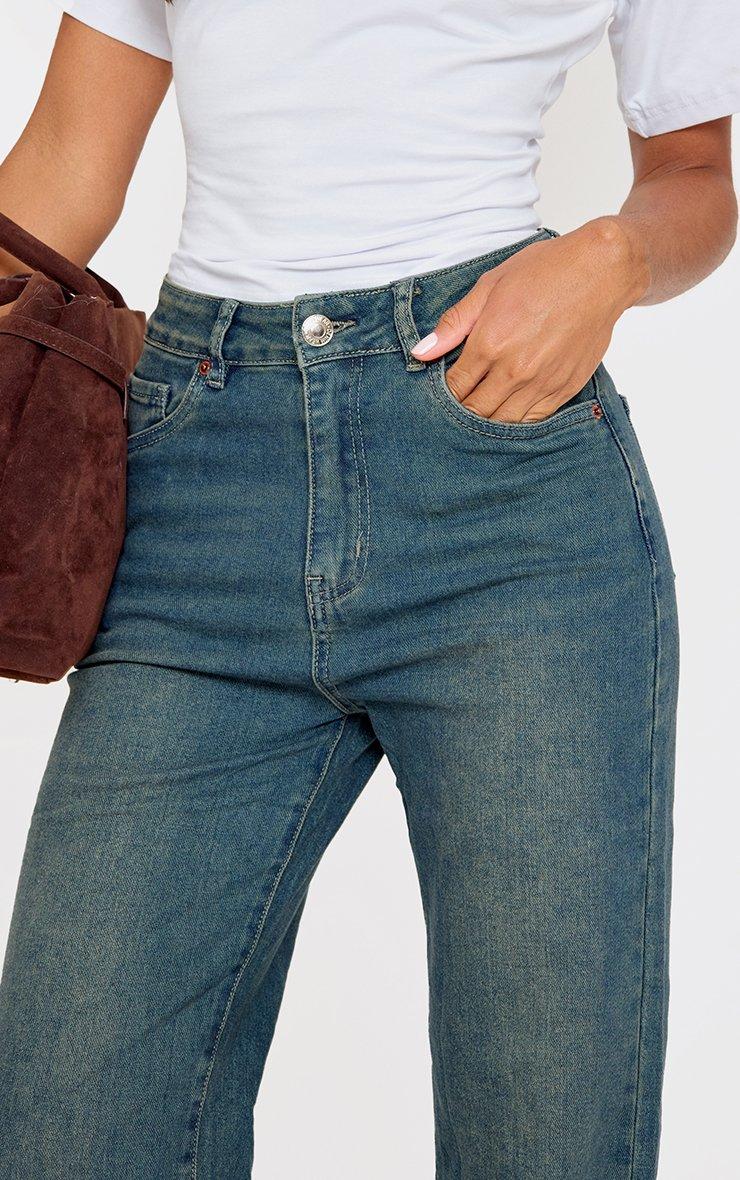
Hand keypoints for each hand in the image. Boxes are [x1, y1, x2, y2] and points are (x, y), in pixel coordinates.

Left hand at [411, 218, 648, 422]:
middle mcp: (514, 370)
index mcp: (490, 343)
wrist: (602, 271)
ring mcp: (541, 383)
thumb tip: (422, 352)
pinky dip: (517, 423)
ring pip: (503, 422)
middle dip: (462, 411)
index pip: (455, 387)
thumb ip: (455, 323)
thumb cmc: (546, 270)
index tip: (443, 389)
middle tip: (458, 406)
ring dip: (487, 421)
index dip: (444, 392)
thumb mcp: (490, 286)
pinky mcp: (564, 389)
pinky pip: (533, 421)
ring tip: (480, 412)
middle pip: (475, 411)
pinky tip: (508, 413)